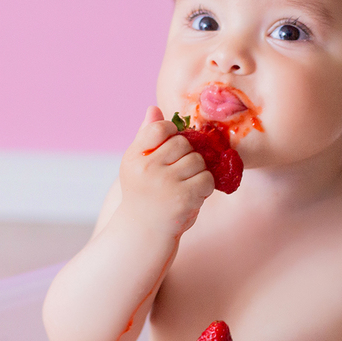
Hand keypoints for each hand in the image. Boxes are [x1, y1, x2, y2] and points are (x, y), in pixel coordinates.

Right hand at [116, 106, 215, 236]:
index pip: (159, 128)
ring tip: (186, 184)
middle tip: (180, 171)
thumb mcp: (139, 165)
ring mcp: (165, 183)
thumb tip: (154, 108)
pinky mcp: (184, 198)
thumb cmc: (143, 194)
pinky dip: (205, 186)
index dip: (172, 133)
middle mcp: (147, 168)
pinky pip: (207, 179)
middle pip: (184, 143)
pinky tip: (194, 195)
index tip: (173, 146)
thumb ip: (147, 137)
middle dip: (188, 154)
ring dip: (198, 172)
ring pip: (198, 161)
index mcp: (134, 157)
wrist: (144, 232)